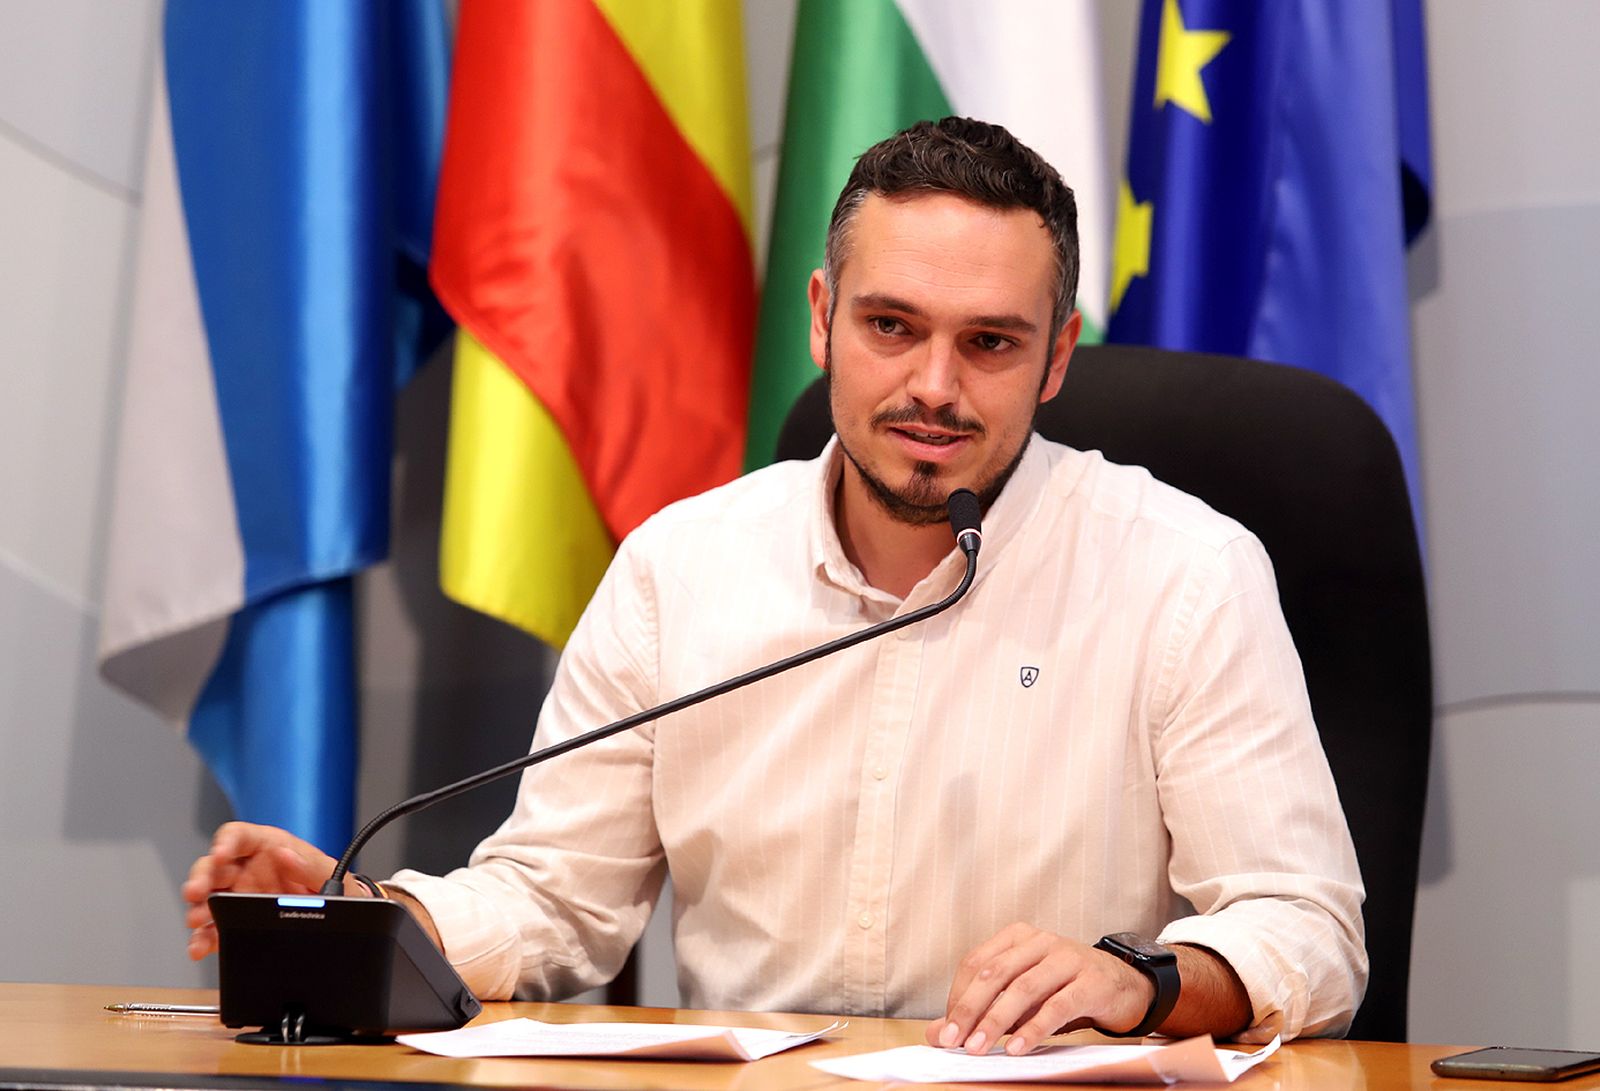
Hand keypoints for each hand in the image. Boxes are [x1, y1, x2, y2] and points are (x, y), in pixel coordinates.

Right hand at [180, 822, 356, 959]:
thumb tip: (285, 855)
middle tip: (196, 892)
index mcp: (269, 847)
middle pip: (214, 867)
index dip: (225, 842)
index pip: (239, 836)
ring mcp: (241, 896)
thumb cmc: (335, 885)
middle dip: (201, 878)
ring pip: (209, 899)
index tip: (220, 854)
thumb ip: (310, 864)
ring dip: (199, 910)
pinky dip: (205, 938)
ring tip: (196, 922)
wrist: (344, 915)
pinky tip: (200, 946)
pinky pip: (216, 929)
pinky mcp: (238, 922)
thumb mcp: (330, 872)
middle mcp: (248, 869)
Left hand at [925, 923, 1154, 1054]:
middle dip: (969, 1009)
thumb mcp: (1021, 996)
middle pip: (995, 972)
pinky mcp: (1092, 981)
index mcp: (1018, 937)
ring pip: (1023, 988)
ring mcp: (1068, 957)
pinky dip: (1034, 1028)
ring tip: (979, 1048)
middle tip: (953, 1041)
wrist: (1124, 986)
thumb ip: (980, 1010)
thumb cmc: (1063, 990)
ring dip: (996, 1021)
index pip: (976, 962)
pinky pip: (1057, 1005)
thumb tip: (936, 1033)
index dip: (958, 996)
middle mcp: (1041, 941)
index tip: (947, 1031)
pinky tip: (1017, 1047)